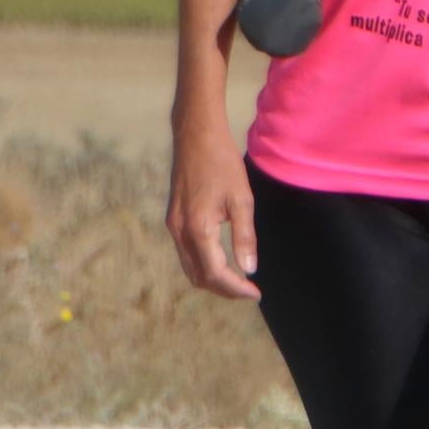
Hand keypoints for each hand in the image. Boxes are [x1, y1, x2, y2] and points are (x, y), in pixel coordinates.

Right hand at [168, 128, 261, 300]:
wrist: (195, 135)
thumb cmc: (222, 162)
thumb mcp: (241, 199)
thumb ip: (245, 236)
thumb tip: (250, 269)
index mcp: (198, 228)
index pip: (215, 273)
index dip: (236, 288)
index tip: (255, 293)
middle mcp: (180, 232)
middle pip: (199, 277)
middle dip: (224, 289)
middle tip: (248, 290)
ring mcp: (173, 226)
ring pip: (190, 267)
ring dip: (212, 279)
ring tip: (238, 280)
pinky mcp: (173, 219)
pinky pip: (186, 253)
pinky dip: (203, 265)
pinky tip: (222, 260)